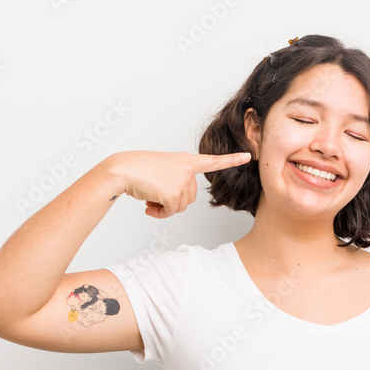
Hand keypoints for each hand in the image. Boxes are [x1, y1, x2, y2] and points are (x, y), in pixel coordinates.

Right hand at [108, 150, 250, 218]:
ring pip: (180, 207)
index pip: (213, 161)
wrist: (122, 170)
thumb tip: (177, 202)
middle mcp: (186, 169)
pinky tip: (148, 204)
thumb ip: (177, 180)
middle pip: (190, 197)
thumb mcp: (163, 169)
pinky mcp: (173, 194)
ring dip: (164, 208)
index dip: (231, 160)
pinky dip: (159, 213)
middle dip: (173, 202)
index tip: (248, 156)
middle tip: (156, 195)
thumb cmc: (137, 169)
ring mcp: (181, 181)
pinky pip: (170, 212)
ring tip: (150, 197)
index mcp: (185, 160)